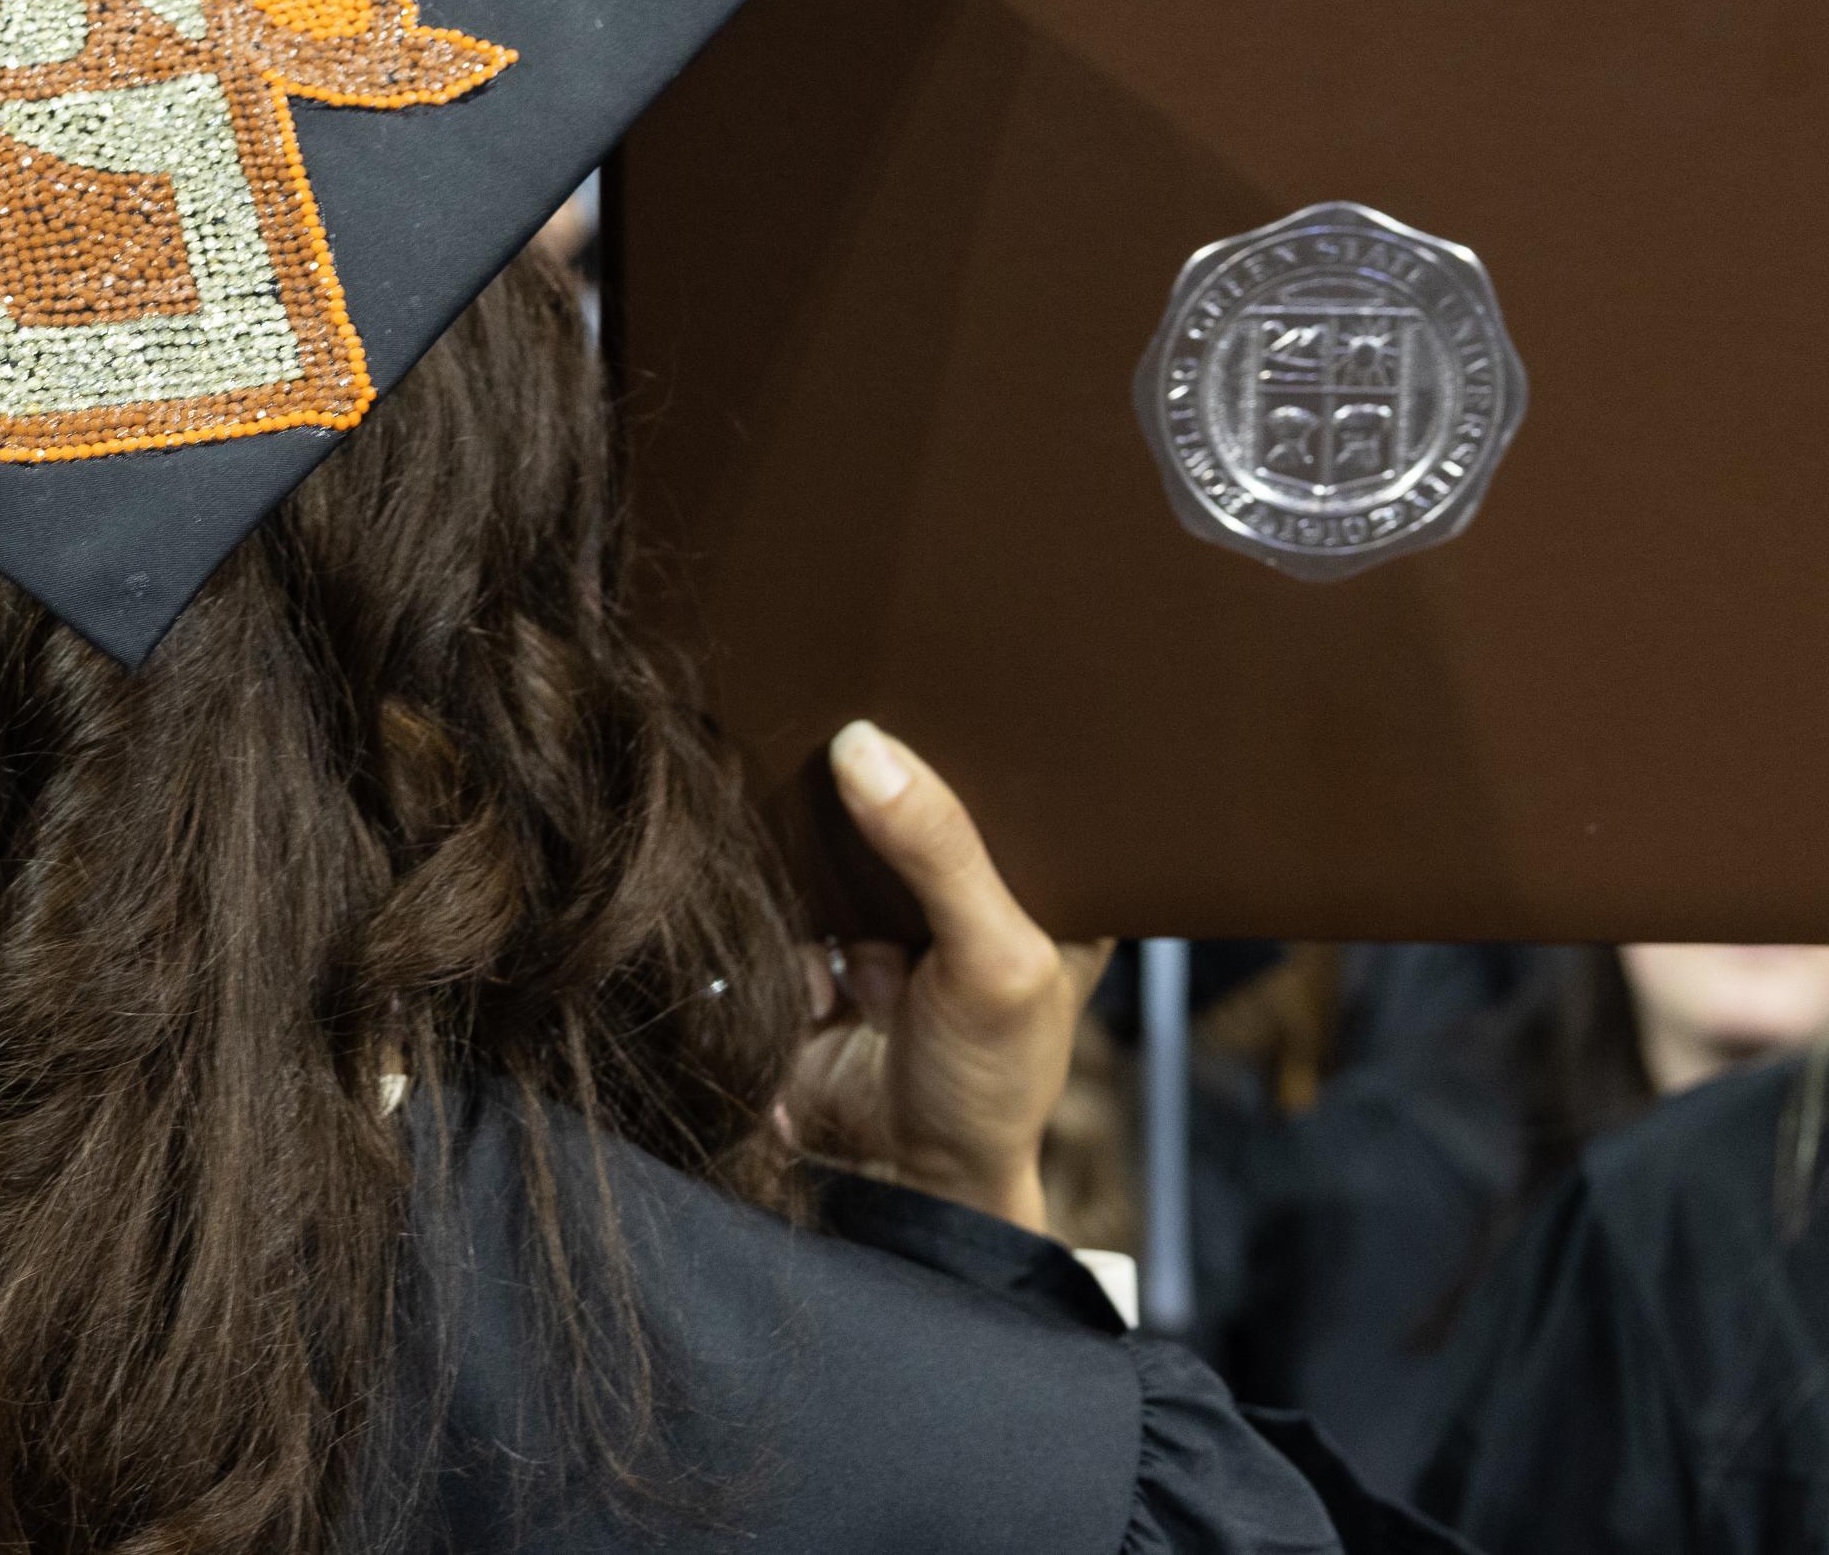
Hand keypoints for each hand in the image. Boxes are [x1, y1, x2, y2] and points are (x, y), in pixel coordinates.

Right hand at [779, 721, 1111, 1231]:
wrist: (896, 1181)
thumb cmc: (990, 1083)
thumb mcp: (994, 962)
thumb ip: (939, 853)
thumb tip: (864, 747)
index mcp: (1051, 867)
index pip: (1026, 759)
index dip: (991, 705)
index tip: (942, 646)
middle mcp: (973, 870)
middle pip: (925, 774)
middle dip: (885, 749)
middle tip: (843, 686)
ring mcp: (893, 896)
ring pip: (849, 813)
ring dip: (819, 810)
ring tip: (801, 763)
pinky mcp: (822, 924)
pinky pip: (787, 868)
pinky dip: (777, 871)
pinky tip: (784, 867)